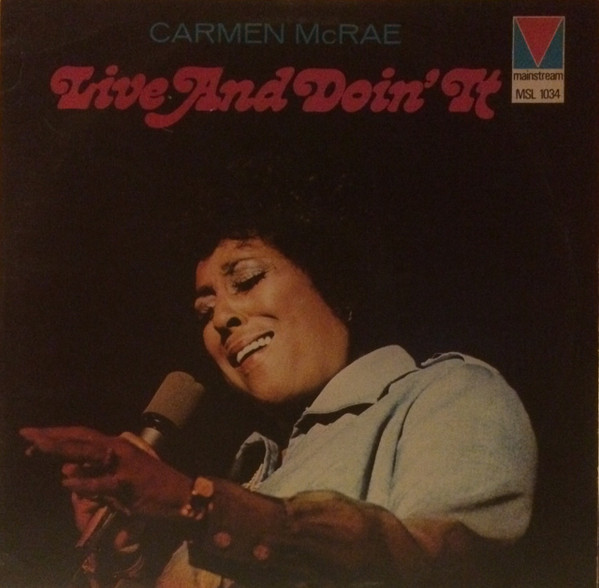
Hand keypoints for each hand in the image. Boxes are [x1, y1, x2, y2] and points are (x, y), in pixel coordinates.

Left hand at [20, 426, 191, 518]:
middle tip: (27, 434)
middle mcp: (118, 449)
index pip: (82, 436)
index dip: (58, 434)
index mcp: (115, 447)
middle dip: (52, 437)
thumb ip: (93, 475)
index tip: (33, 436)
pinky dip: (86, 483)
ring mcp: (124, 464)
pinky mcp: (129, 482)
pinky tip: (67, 482)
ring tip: (39, 448)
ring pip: (89, 453)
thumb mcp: (117, 480)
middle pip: (81, 439)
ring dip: (63, 450)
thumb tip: (65, 474)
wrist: (180, 493)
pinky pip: (104, 483)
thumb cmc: (150, 487)